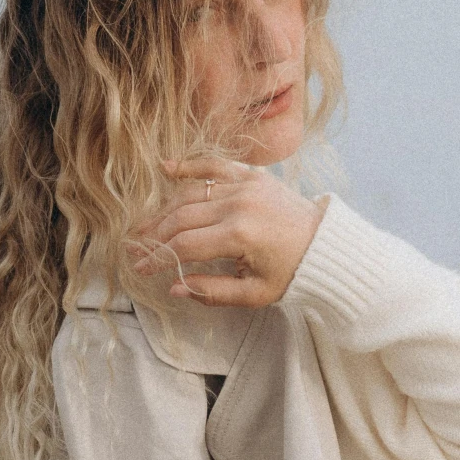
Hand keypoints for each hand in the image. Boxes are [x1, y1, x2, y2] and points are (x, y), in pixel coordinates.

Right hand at [132, 157, 324, 307]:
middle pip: (181, 217)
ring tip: (144, 225)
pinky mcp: (252, 175)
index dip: (158, 258)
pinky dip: (190, 165)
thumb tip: (175, 288)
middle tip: (133, 248)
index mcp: (240, 235)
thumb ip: (213, 292)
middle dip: (154, 234)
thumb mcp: (256, 293)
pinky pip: (215, 165)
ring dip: (164, 209)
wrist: (325, 243)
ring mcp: (245, 184)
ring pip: (192, 193)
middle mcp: (239, 204)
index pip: (184, 245)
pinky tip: (165, 167)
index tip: (140, 269)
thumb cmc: (292, 272)